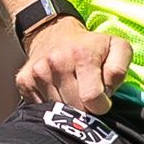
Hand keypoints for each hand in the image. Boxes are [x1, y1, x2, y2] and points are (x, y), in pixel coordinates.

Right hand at [15, 19, 131, 113]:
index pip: (92, 99)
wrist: (53, 32)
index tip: (102, 99)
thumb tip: (107, 91)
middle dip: (85, 107)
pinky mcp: (24, 81)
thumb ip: (119, 70)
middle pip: (76, 109)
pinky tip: (57, 90)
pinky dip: (51, 105)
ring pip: (58, 112)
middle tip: (86, 92)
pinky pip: (41, 108)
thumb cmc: (90, 46)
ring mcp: (38, 73)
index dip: (102, 105)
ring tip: (72, 89)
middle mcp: (57, 63)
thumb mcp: (117, 48)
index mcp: (82, 55)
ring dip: (68, 106)